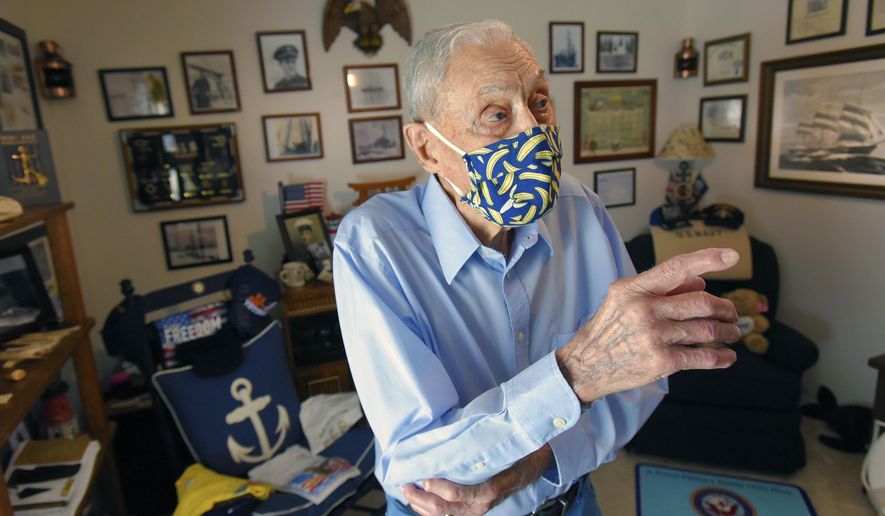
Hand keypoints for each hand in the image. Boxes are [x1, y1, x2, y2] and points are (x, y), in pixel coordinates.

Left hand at [401, 445, 551, 514]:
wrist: (535, 463)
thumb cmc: (519, 451)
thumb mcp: (506, 447)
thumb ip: (484, 446)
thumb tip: (458, 432)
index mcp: (491, 489)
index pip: (460, 494)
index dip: (439, 488)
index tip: (424, 476)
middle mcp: (482, 504)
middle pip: (446, 509)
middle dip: (422, 498)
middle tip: (406, 484)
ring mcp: (478, 510)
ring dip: (422, 506)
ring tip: (407, 492)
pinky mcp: (473, 509)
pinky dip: (430, 511)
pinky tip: (419, 502)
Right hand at [556, 248, 741, 403]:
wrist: (585, 365)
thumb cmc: (607, 330)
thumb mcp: (623, 300)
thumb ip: (659, 289)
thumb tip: (699, 282)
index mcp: (634, 289)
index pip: (676, 267)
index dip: (707, 259)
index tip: (731, 256)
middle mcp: (644, 309)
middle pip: (702, 302)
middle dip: (725, 308)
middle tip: (731, 314)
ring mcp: (654, 336)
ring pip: (707, 329)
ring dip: (727, 332)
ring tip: (731, 333)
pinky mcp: (662, 362)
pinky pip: (703, 357)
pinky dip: (721, 357)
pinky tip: (726, 357)